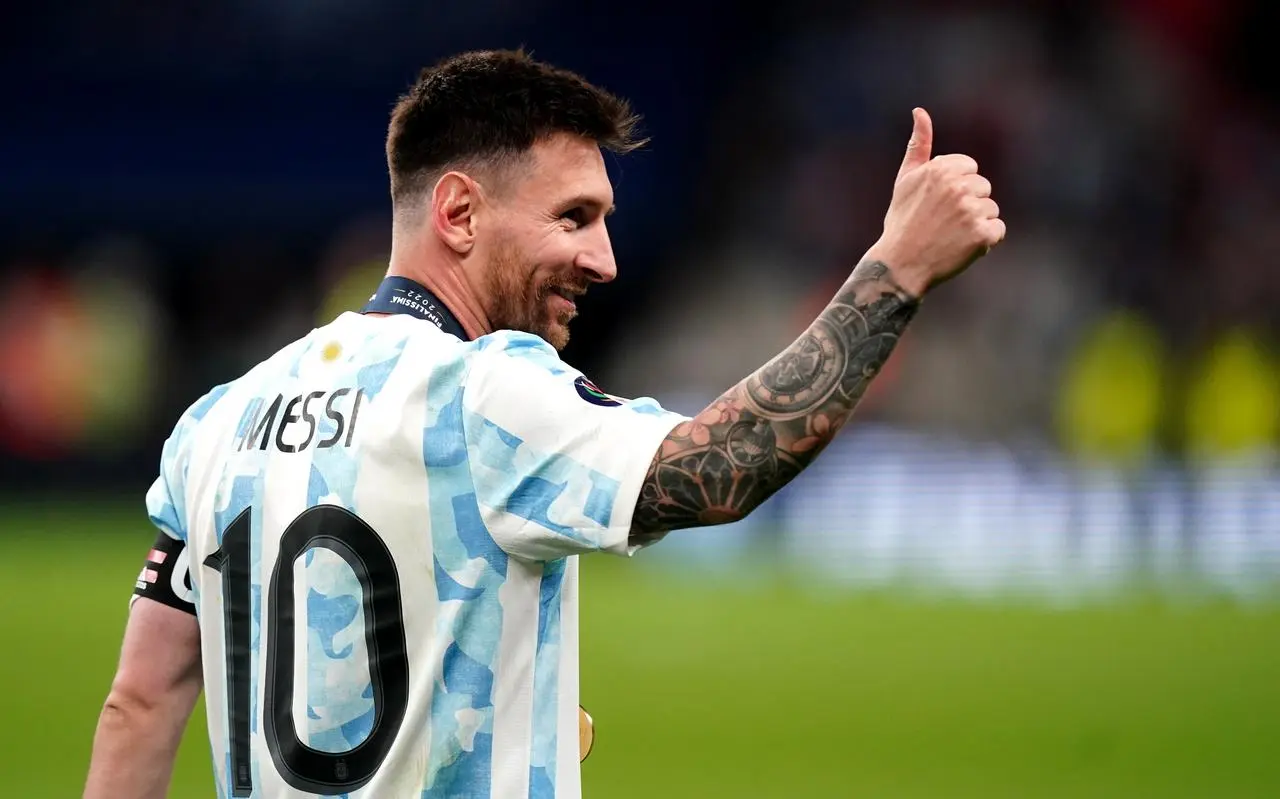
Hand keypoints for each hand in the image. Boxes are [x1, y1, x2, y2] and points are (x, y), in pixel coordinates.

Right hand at [868, 108, 1004, 296]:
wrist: (900, 265)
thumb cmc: (902, 222)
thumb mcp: (905, 180)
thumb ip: (918, 145)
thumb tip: (920, 111)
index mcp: (941, 169)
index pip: (970, 169)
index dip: (955, 188)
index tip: (936, 205)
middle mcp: (958, 186)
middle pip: (983, 189)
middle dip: (968, 205)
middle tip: (941, 223)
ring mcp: (971, 211)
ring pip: (991, 210)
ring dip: (976, 224)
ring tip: (950, 236)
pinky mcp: (982, 234)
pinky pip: (998, 231)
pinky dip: (984, 242)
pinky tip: (960, 247)